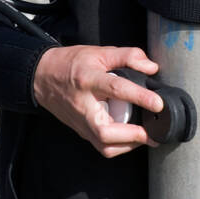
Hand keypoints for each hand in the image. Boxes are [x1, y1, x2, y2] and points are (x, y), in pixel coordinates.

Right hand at [32, 44, 162, 157]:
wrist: (41, 77)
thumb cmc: (71, 64)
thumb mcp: (99, 52)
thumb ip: (128, 56)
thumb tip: (152, 68)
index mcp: (89, 80)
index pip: (117, 89)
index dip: (140, 97)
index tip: (158, 104)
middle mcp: (84, 105)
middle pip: (105, 131)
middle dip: (132, 135)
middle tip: (152, 132)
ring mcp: (81, 122)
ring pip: (104, 145)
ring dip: (128, 145)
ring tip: (145, 136)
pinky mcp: (81, 131)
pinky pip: (102, 146)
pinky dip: (119, 146)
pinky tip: (131, 138)